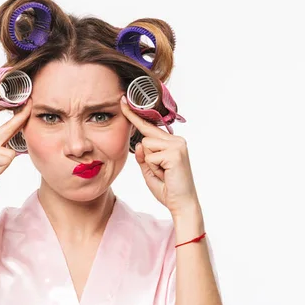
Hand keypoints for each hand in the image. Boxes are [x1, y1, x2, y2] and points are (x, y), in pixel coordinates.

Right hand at [0, 98, 31, 219]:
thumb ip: (1, 154)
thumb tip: (14, 148)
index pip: (4, 129)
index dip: (17, 118)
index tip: (28, 105)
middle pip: (7, 131)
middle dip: (20, 120)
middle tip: (31, 102)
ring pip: (9, 152)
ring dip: (4, 167)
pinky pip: (6, 159)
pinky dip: (2, 170)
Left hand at [120, 96, 199, 218]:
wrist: (181, 203)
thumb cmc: (167, 187)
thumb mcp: (149, 169)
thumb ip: (143, 155)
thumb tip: (140, 145)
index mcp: (171, 142)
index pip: (148, 127)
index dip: (134, 115)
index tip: (123, 101)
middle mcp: (176, 140)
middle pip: (145, 138)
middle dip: (147, 157)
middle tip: (162, 172)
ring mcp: (177, 145)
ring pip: (146, 146)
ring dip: (150, 163)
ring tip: (164, 173)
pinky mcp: (175, 153)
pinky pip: (150, 156)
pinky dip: (154, 168)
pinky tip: (166, 174)